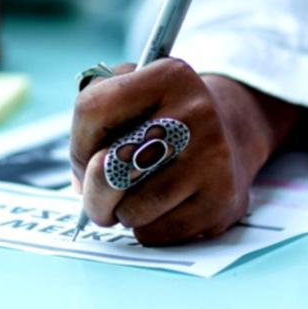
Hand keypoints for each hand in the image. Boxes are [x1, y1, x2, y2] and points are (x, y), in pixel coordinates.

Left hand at [69, 60, 291, 245]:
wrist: (229, 136)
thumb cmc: (162, 117)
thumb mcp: (131, 88)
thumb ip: (93, 118)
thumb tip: (83, 183)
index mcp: (169, 75)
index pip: (92, 109)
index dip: (78, 142)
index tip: (87, 154)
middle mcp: (196, 112)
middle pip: (109, 167)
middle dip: (93, 189)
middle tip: (100, 191)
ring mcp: (213, 157)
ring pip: (131, 209)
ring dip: (122, 211)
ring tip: (138, 194)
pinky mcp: (222, 200)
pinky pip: (155, 232)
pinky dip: (147, 228)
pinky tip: (164, 207)